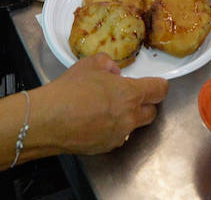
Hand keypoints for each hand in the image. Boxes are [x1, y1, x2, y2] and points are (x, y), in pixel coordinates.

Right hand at [37, 55, 168, 153]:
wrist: (50, 120)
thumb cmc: (70, 90)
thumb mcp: (90, 64)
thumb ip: (108, 64)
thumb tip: (114, 72)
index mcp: (130, 94)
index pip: (159, 91)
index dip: (160, 85)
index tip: (157, 83)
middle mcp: (130, 117)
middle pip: (152, 112)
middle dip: (146, 103)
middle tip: (131, 95)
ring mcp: (119, 135)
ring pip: (133, 126)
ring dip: (127, 117)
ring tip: (107, 108)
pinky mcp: (107, 147)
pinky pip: (117, 136)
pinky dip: (112, 128)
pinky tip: (95, 121)